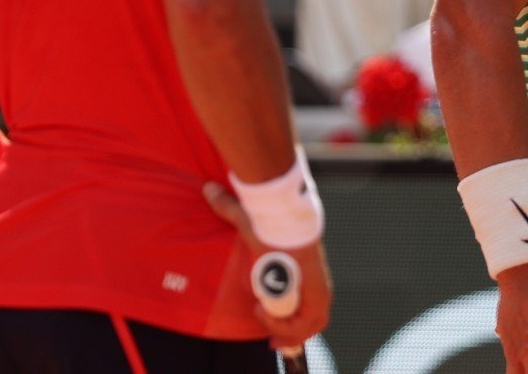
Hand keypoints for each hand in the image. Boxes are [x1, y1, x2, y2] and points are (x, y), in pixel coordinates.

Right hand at [204, 181, 334, 351]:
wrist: (284, 219)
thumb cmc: (269, 221)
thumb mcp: (248, 221)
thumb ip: (229, 208)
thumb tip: (210, 190)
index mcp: (304, 269)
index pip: (309, 298)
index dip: (295, 315)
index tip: (271, 317)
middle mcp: (314, 280)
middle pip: (315, 315)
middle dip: (292, 330)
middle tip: (272, 338)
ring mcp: (317, 287)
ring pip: (311, 321)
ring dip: (286, 328)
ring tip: (263, 316)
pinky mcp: (316, 294)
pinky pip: (305, 322)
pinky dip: (286, 326)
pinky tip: (264, 313)